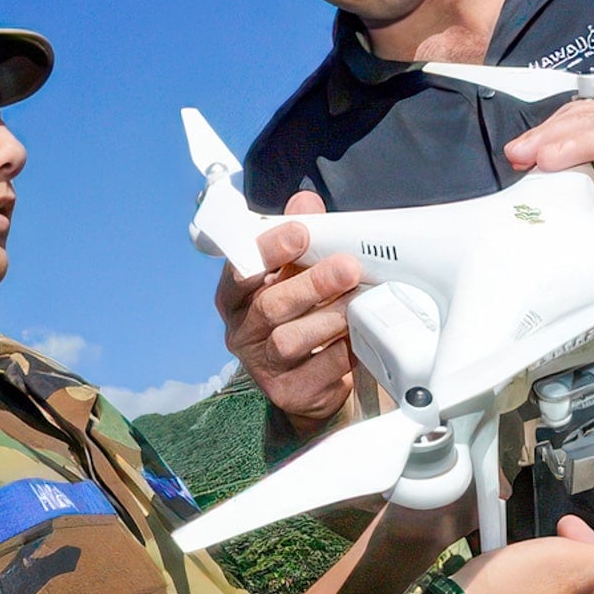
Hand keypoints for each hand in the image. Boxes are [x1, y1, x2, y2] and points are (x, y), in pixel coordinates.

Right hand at [214, 191, 362, 435]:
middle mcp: (241, 332)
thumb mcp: (295, 274)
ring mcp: (262, 366)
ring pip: (290, 341)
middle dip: (311, 284)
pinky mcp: (287, 393)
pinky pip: (318, 371)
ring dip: (329, 318)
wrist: (310, 382)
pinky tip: (358, 337)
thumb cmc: (300, 316)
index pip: (241, 270)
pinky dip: (342, 352)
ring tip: (357, 302)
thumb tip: (305, 201)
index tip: (300, 232)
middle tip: (347, 267)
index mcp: (235, 297)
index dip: (268, 250)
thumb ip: (299, 238)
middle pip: (269, 306)